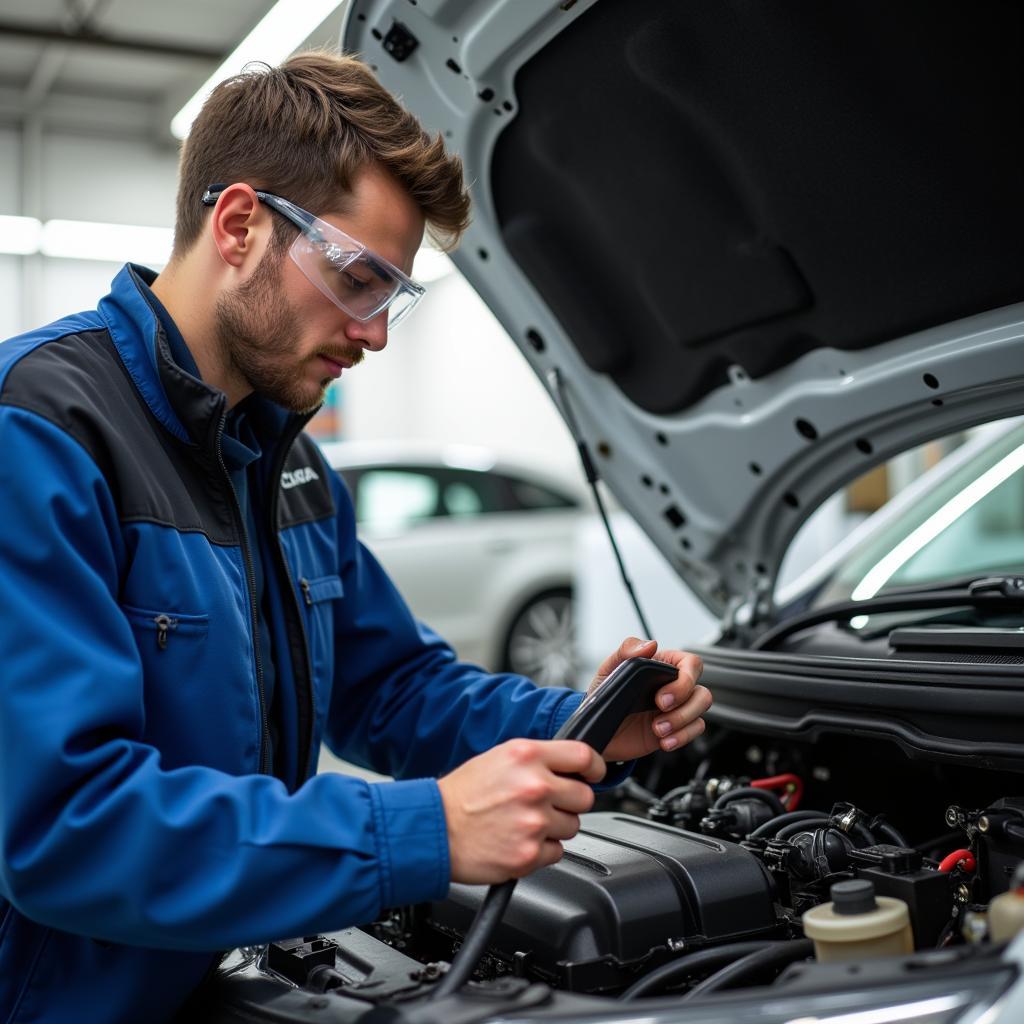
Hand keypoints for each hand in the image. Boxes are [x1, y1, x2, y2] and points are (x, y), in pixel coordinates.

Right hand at [437, 739, 604, 883]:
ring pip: (572, 827)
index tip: (593, 775)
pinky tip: (518, 840)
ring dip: (554, 828)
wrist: (433, 829)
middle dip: (569, 802)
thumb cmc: (462, 794)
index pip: (583, 756)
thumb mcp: (500, 758)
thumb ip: (538, 760)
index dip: (594, 767)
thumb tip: (571, 769)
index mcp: (527, 756)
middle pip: (584, 797)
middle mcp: (534, 786)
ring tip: (523, 823)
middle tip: (545, 805)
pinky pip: (556, 852)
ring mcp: (533, 823)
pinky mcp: (529, 855)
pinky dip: (541, 850)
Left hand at [591, 637, 710, 761]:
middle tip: (660, 711)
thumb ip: (626, 652)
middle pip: (702, 691)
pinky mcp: (675, 728)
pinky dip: (682, 736)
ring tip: (658, 729)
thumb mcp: (608, 670)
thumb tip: (649, 645)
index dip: (685, 680)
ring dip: (682, 722)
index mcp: (661, 666)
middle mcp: (673, 686)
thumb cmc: (604, 696)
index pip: (691, 664)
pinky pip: (696, 729)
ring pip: (701, 710)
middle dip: (685, 706)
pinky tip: (663, 740)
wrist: (598, 732)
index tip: (662, 697)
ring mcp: (676, 708)